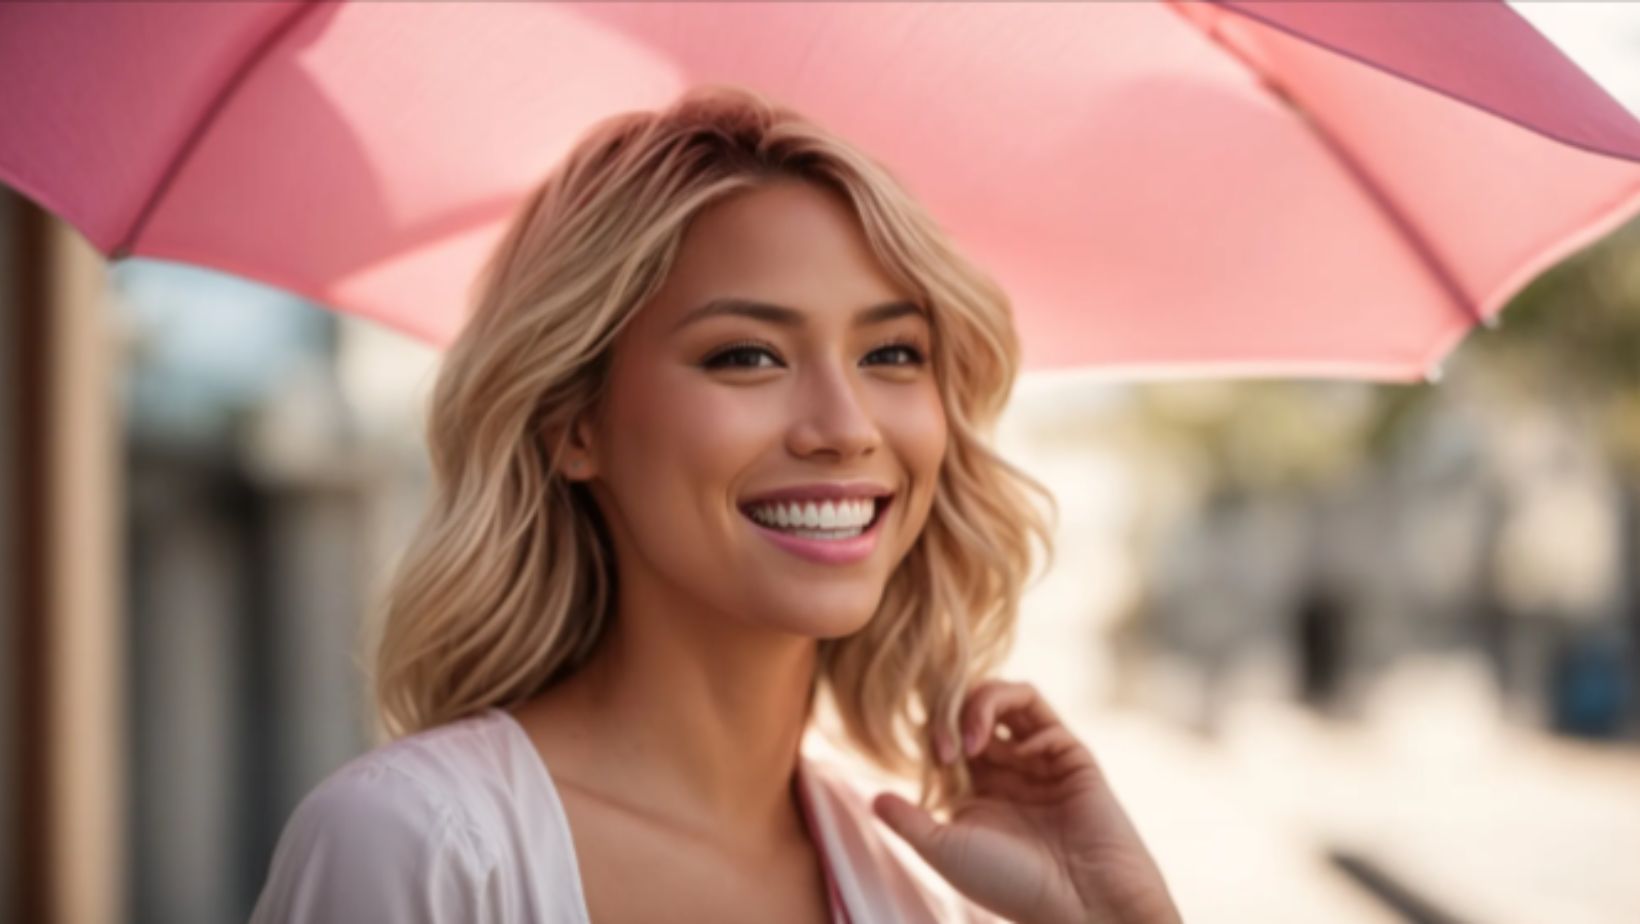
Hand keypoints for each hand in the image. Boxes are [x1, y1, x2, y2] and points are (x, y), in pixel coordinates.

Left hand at [871, 679, 1181, 923]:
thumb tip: (873, 798)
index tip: (932, 757)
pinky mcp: (1070, 753)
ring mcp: (1039, 758)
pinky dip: (1018, 716)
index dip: (933, 732)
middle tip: (946, 745)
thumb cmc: (1013, 884)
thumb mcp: (945, 851)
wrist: (1081, 901)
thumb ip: (908, 821)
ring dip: (981, 703)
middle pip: (972, 709)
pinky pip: (1039, 712)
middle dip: (951, 714)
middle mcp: (1007, 769)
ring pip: (1006, 698)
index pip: (948, 735)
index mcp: (978, 790)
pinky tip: (1014, 753)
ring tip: (971, 740)